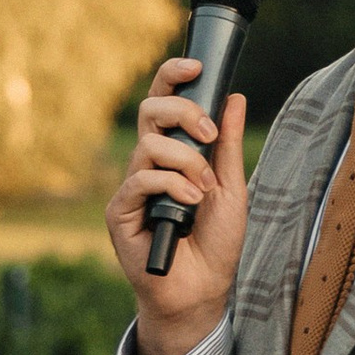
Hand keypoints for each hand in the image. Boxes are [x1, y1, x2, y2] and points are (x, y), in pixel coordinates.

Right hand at [107, 60, 247, 354]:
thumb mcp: (232, 187)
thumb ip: (229, 145)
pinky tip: (189, 202)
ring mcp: (133, 186)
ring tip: (204, 189)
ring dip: (186, 161)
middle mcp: (149, 164)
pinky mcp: (120, 211)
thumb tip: (235, 97)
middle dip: (183, 112)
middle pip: (150, 110)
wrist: (203, 289)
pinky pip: (140, 179)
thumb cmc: (216, 243)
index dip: (173, 76)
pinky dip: (170, 185)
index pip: (164, 102)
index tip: (196, 66)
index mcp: (174, 152)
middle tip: (209, 135)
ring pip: (149, 144)